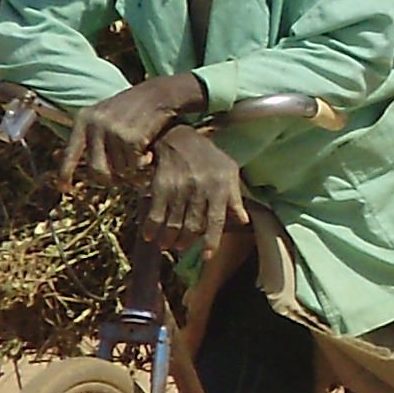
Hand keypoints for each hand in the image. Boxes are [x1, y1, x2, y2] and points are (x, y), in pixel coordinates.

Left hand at [59, 74, 204, 188]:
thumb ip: (91, 138)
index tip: (64, 189)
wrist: (157, 94)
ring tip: (139, 155)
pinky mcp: (131, 137)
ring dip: (130, 168)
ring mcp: (113, 130)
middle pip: (97, 170)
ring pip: (119, 169)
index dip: (65, 173)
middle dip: (108, 180)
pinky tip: (149, 152)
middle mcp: (95, 125)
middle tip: (118, 181)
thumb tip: (78, 168)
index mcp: (83, 119)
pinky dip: (143, 163)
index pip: (70, 153)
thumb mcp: (103, 116)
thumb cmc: (130, 109)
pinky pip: (134, 164)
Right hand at [139, 123, 243, 262]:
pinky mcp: (161, 185)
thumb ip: (235, 197)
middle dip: (186, 241)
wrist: (177, 135)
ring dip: (169, 238)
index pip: (216, 221)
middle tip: (180, 246)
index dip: (211, 242)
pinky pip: (156, 214)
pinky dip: (151, 228)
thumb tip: (244, 221)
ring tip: (167, 244)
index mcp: (219, 187)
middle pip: (193, 226)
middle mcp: (200, 189)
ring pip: (174, 223)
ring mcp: (179, 188)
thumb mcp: (228, 170)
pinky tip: (149, 235)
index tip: (207, 257)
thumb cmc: (207, 155)